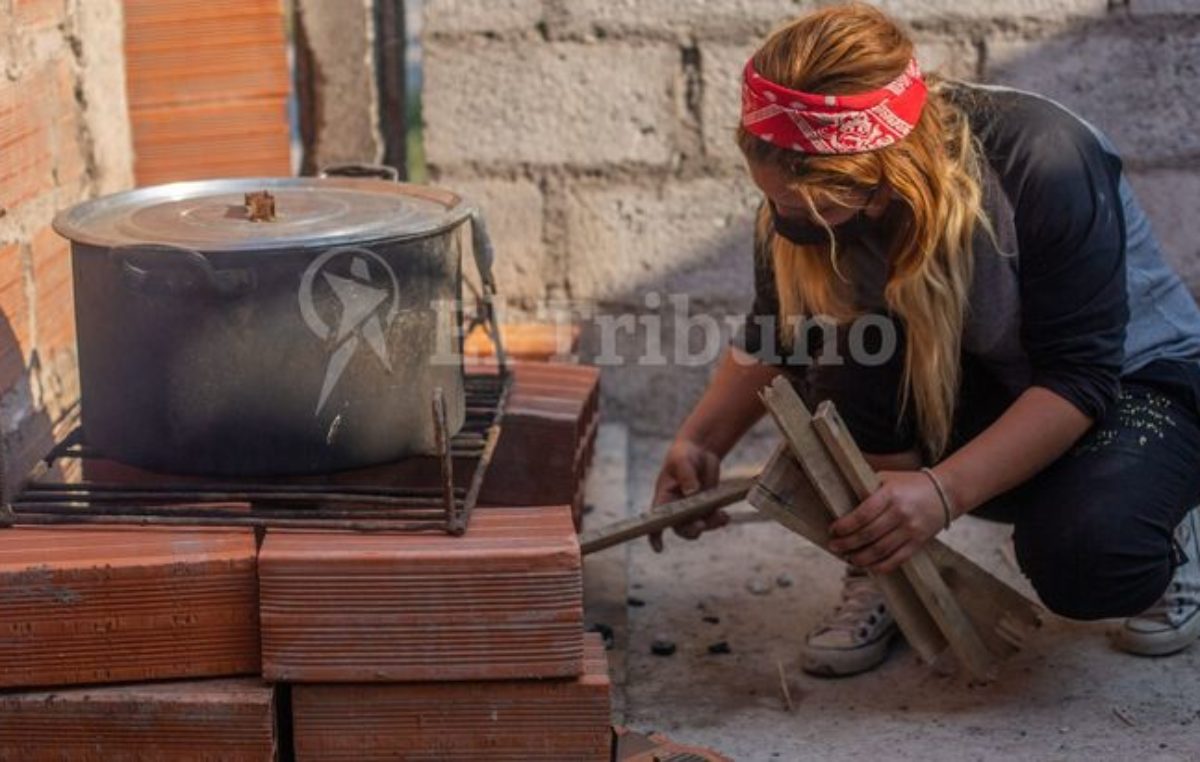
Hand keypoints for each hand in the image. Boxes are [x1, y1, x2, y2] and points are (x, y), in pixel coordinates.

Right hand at [648, 438, 727, 552]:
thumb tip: (692, 493)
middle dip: (690, 530)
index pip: (655, 519)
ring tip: (722, 517)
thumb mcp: (682, 462)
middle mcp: (676, 507)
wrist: (700, 450)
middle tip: (701, 525)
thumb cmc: (684, 454)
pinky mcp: (706, 505)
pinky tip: (725, 516)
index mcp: (664, 497)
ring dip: (709, 525)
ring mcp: (692, 508)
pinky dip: (718, 520)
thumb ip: (686, 476)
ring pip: (698, 525)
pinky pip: (711, 519)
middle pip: (680, 527)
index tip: (659, 548)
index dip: (654, 535)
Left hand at [826, 470, 945, 573]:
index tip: (832, 530)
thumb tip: (839, 501)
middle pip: (868, 534)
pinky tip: (867, 565)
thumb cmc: (909, 484)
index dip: (844, 526)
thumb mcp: (887, 478)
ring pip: (880, 550)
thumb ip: (866, 488)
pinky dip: (880, 566)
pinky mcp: (918, 543)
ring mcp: (911, 530)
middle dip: (846, 543)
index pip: (862, 514)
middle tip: (833, 546)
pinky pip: (896, 559)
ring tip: (847, 557)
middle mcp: (901, 513)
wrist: (944, 492)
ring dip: (860, 558)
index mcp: (890, 494)